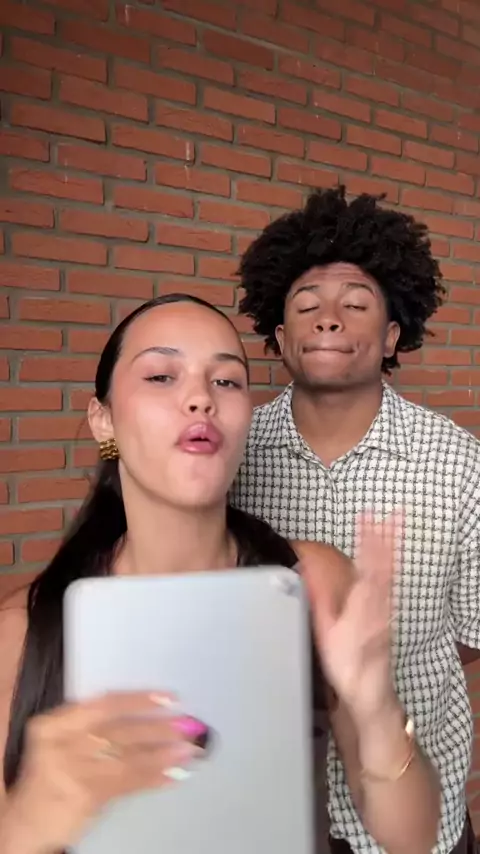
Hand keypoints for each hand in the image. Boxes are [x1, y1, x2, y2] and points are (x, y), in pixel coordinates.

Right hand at [2, 692, 202, 853]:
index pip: (105, 704)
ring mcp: (73, 773)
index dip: (139, 699)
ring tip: (188, 750)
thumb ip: (95, 725)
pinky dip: (152, 779)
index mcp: (55, 723)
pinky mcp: (84, 798)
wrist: (26, 817)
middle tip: (188, 724)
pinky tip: (172, 775)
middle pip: (120, 732)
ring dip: (161, 755)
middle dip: (157, 728)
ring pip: (126, 759)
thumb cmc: (52, 770)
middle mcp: (63, 744)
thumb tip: (150, 714)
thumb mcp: (63, 739)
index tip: (168, 697)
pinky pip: (126, 785)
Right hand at [302, 514, 399, 725]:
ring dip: (392, 546)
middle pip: (384, 563)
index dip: (368, 539)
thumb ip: (318, 599)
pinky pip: (391, 584)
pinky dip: (392, 565)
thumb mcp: (324, 632)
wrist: (368, 691)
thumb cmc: (346, 665)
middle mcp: (378, 603)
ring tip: (394, 525)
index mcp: (361, 604)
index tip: (367, 518)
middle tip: (390, 513)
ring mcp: (386, 608)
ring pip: (390, 572)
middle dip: (386, 536)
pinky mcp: (388, 614)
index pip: (366, 564)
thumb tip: (305, 571)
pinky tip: (391, 556)